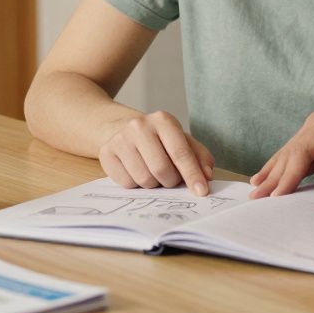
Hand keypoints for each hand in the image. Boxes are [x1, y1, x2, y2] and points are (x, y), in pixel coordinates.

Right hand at [99, 111, 215, 195]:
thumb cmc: (159, 140)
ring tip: (152, 172)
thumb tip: (207, 175)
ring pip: (144, 179)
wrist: (123, 129)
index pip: (180, 153)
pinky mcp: (106, 153)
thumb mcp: (182, 141)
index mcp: (163, 120)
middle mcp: (140, 126)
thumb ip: (199, 156)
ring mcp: (120, 139)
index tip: (202, 192)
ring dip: (153, 184)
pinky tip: (136, 171)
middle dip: (171, 181)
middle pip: (161, 170)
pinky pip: (127, 184)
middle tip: (170, 178)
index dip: (192, 175)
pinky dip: (136, 184)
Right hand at [249, 109, 313, 197]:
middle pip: (291, 151)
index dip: (286, 175)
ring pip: (291, 154)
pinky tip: (271, 181)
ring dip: (274, 173)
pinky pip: (300, 157)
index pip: (301, 151)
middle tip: (255, 197)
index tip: (275, 197)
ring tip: (255, 190)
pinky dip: (286, 170)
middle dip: (273, 175)